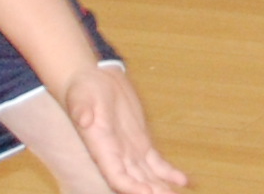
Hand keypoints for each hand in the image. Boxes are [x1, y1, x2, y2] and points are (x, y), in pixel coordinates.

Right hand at [61, 65, 189, 193]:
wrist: (93, 81)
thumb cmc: (82, 90)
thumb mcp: (80, 96)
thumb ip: (81, 109)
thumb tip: (84, 119)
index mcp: (102, 149)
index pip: (117, 176)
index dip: (132, 187)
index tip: (147, 193)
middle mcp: (116, 156)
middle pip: (136, 182)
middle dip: (151, 192)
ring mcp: (130, 152)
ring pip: (149, 177)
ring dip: (162, 188)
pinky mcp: (141, 143)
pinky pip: (157, 163)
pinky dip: (170, 172)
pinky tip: (184, 181)